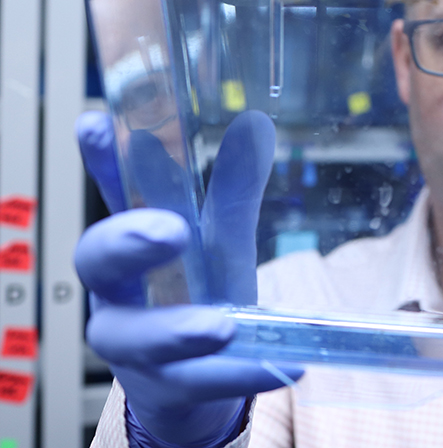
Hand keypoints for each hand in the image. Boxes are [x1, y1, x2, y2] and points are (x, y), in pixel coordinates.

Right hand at [74, 110, 303, 446]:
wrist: (198, 378)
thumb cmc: (196, 294)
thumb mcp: (218, 239)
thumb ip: (232, 187)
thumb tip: (253, 122)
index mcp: (130, 242)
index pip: (111, 194)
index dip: (100, 161)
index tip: (96, 121)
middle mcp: (118, 291)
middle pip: (98, 261)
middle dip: (127, 241)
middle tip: (169, 230)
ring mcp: (134, 343)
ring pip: (135, 336)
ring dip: (177, 328)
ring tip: (223, 325)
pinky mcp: (165, 387)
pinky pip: (196, 383)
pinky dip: (238, 375)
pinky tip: (281, 367)